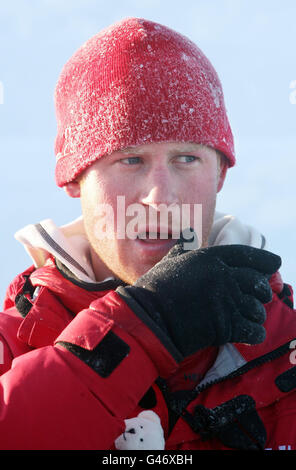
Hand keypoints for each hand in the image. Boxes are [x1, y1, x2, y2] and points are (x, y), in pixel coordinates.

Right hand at [116, 234, 280, 359]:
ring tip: (250, 317)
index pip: (247, 255)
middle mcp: (223, 276)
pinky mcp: (226, 326)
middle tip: (259, 297)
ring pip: (257, 308)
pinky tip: (250, 334)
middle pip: (258, 282)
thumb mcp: (171, 260)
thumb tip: (189, 231)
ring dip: (256, 314)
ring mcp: (226, 301)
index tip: (276, 262)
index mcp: (211, 258)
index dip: (265, 259)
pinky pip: (254, 330)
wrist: (148, 317)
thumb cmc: (156, 287)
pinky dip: (255, 333)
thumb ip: (185, 245)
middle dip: (262, 291)